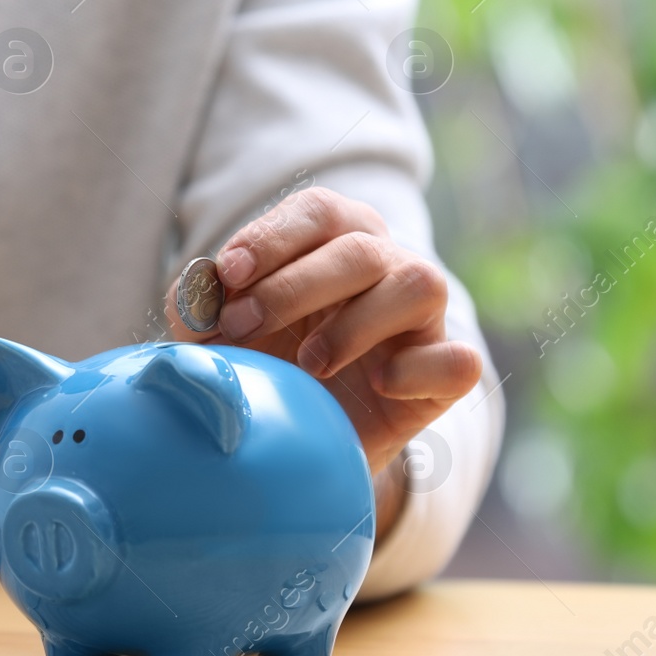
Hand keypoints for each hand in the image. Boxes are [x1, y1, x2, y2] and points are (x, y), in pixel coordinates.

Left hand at [166, 187, 481, 474]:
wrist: (304, 443)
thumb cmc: (263, 367)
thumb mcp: (216, 336)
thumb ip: (198, 305)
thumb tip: (199, 287)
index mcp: (334, 239)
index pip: (318, 212)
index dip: (272, 238)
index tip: (228, 275)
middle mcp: (387, 265)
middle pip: (360, 247)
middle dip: (293, 288)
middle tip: (242, 329)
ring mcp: (423, 317)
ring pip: (418, 283)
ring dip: (355, 323)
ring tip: (309, 364)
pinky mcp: (444, 374)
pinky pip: (457, 360)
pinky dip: (418, 370)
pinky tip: (379, 385)